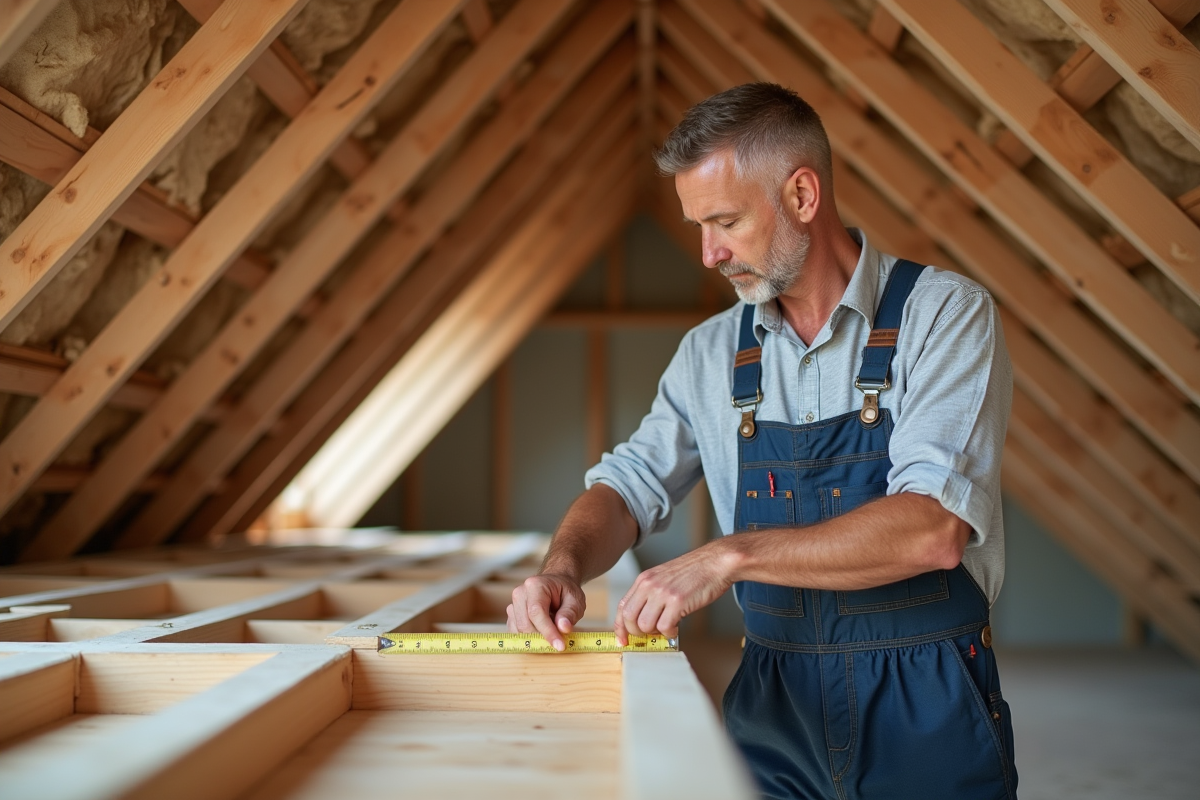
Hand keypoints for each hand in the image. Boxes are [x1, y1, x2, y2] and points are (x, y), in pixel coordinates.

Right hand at [507, 573, 586, 651]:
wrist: (556, 584)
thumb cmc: (566, 591)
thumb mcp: (575, 600)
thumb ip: (569, 614)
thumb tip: (563, 628)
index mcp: (535, 585)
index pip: (536, 612)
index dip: (547, 631)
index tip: (559, 646)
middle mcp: (520, 594)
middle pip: (525, 624)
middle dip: (542, 637)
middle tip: (560, 641)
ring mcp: (513, 604)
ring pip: (520, 630)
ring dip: (536, 637)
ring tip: (552, 630)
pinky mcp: (512, 615)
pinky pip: (516, 632)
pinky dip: (529, 637)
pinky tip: (542, 631)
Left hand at [615, 541, 733, 644]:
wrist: (715, 563)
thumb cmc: (694, 572)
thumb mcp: (664, 578)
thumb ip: (651, 595)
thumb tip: (643, 621)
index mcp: (644, 579)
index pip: (622, 606)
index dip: (620, 627)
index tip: (623, 639)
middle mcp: (649, 585)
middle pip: (629, 618)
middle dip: (637, 633)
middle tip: (651, 634)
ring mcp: (662, 593)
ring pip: (644, 625)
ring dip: (655, 632)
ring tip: (667, 627)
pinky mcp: (677, 601)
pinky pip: (664, 627)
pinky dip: (670, 633)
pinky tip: (676, 627)